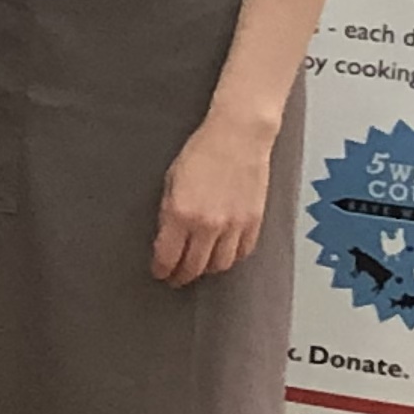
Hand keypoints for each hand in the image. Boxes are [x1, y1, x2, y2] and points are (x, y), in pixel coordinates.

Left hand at [152, 110, 278, 285]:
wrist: (238, 136)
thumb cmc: (202, 151)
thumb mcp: (171, 180)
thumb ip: (168, 211)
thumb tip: (166, 236)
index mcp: (181, 214)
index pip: (168, 257)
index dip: (162, 270)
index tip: (160, 273)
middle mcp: (208, 225)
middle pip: (194, 267)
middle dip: (182, 276)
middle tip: (176, 278)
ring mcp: (234, 225)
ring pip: (220, 265)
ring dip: (207, 269)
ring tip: (199, 267)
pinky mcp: (254, 221)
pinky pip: (243, 252)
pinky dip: (232, 257)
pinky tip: (223, 253)